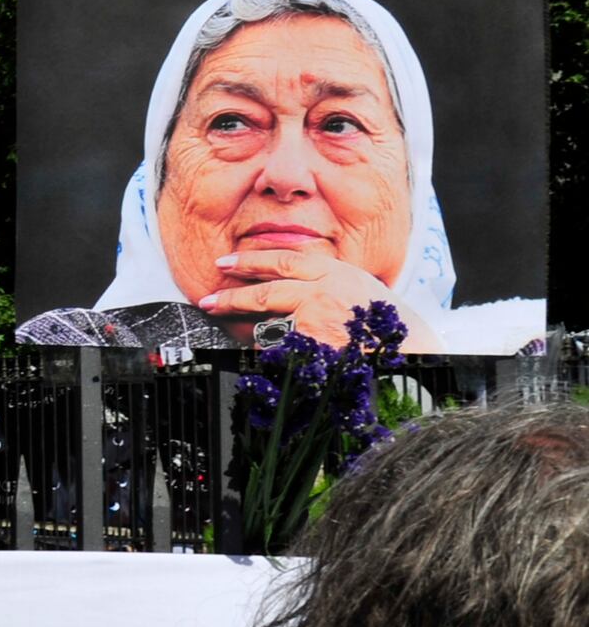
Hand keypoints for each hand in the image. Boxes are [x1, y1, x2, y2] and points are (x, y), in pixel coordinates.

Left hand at [193, 247, 424, 348]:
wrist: (418, 355)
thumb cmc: (395, 329)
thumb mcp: (365, 292)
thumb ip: (331, 284)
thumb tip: (296, 283)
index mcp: (338, 273)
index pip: (284, 260)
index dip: (251, 260)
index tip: (226, 262)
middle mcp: (324, 291)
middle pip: (266, 290)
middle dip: (231, 296)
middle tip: (208, 299)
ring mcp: (316, 319)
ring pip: (271, 326)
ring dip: (256, 336)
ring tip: (246, 342)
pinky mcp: (311, 346)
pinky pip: (281, 353)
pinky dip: (278, 360)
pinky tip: (287, 367)